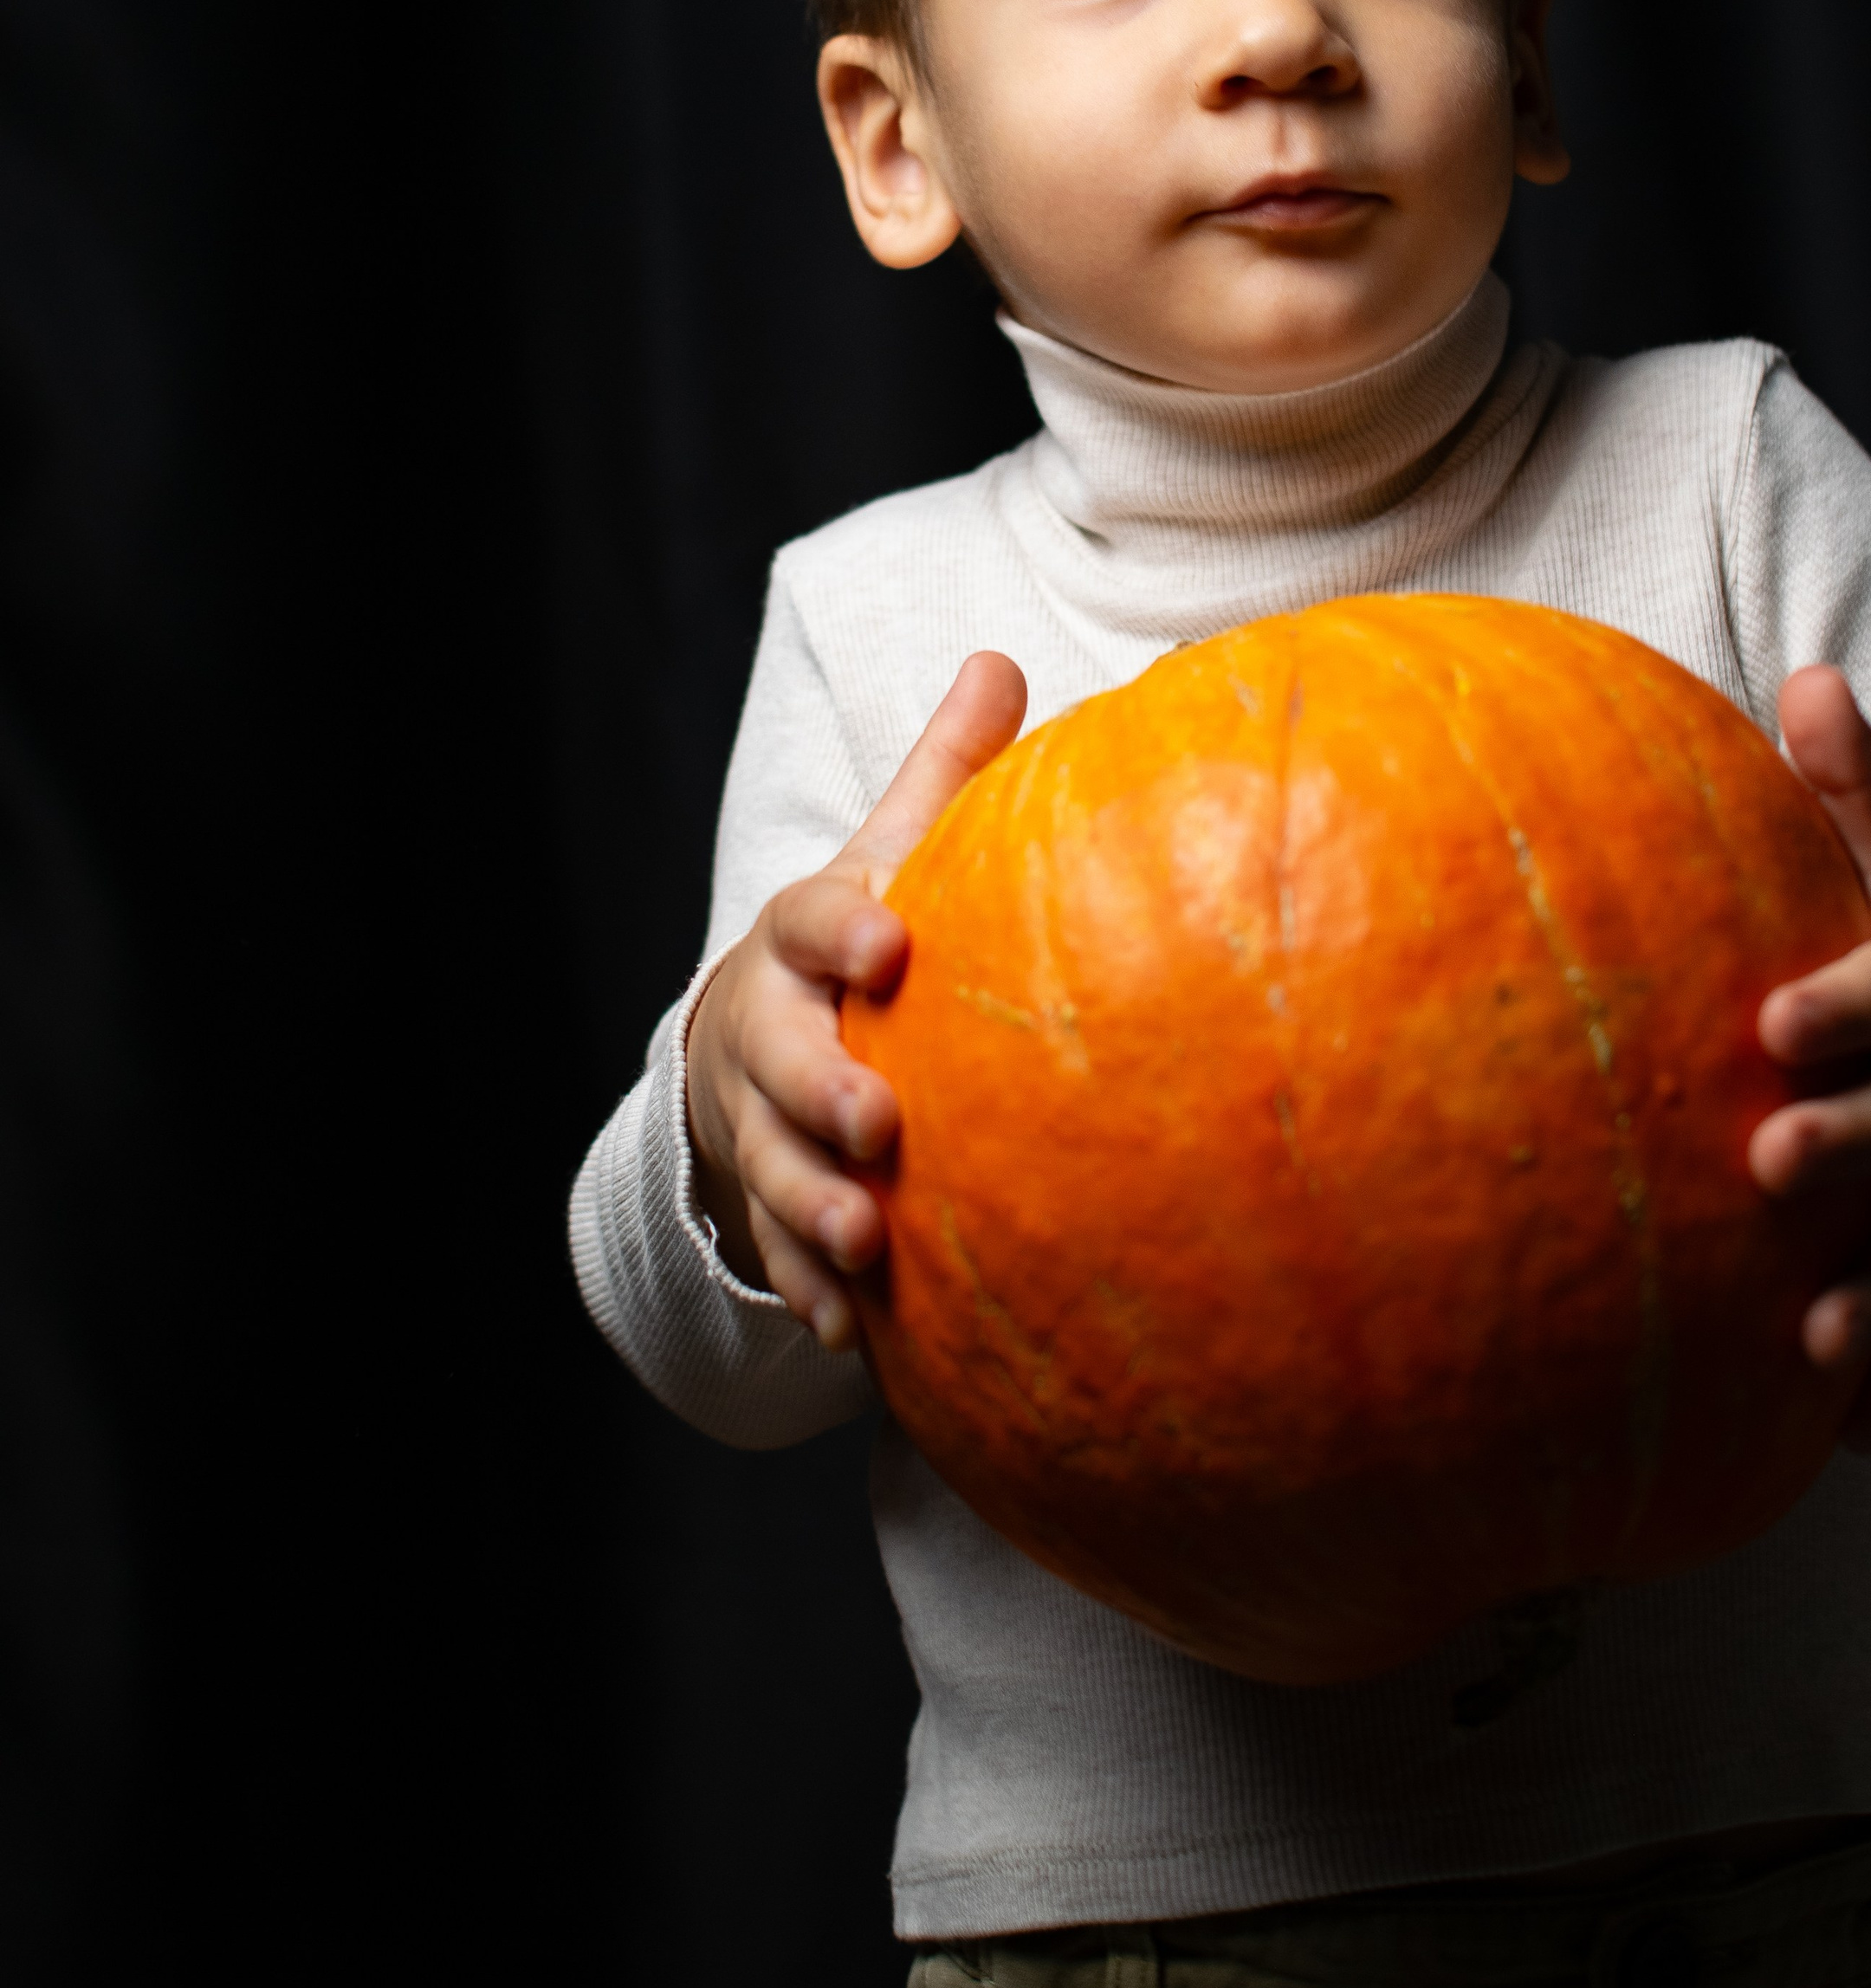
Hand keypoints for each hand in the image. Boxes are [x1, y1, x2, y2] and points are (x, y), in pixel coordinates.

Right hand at [684, 651, 1026, 1348]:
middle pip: (780, 1060)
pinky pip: (779, 1252)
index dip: (845, 930)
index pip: (813, 918)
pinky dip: (814, 1290)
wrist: (752, 1036)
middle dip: (820, 1091)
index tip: (893, 943)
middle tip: (881, 1123)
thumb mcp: (889, 853)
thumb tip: (1002, 657)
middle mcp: (765, 1029)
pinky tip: (857, 1330)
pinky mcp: (764, 1201)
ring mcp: (755, 1122)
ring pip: (771, 1167)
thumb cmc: (858, 938)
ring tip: (868, 1241)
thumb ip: (947, 769)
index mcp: (802, 937)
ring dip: (813, 1207)